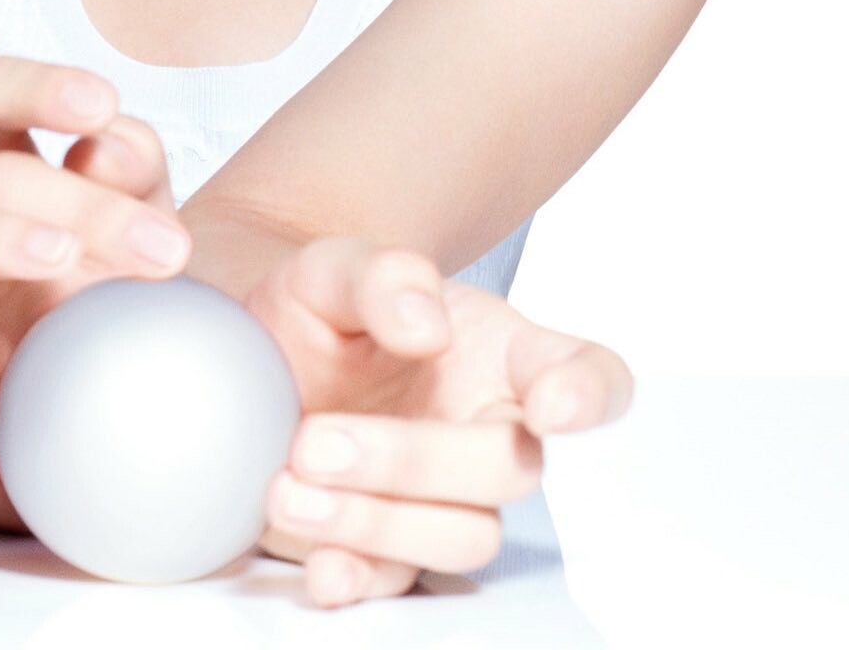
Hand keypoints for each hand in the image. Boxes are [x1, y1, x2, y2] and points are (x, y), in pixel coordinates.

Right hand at [0, 55, 193, 533]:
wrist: (49, 421)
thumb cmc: (87, 302)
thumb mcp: (136, 226)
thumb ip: (134, 174)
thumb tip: (105, 142)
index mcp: (0, 162)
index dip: (36, 86)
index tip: (103, 102)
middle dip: (80, 202)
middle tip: (164, 246)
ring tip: (61, 256)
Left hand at [244, 235, 633, 607]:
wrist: (259, 356)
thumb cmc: (322, 309)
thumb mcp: (335, 266)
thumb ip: (386, 276)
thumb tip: (427, 325)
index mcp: (497, 352)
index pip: (582, 371)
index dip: (589, 393)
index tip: (551, 405)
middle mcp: (486, 428)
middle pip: (510, 467)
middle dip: (414, 462)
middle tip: (316, 441)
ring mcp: (443, 496)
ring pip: (463, 536)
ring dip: (378, 522)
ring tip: (289, 486)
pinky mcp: (390, 546)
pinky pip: (400, 583)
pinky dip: (361, 580)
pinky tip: (321, 567)